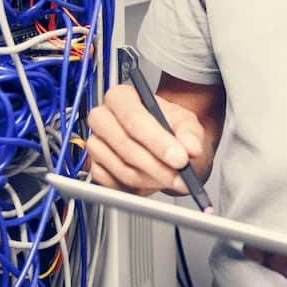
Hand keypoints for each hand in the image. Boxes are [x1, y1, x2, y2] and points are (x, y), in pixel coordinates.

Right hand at [85, 83, 212, 196]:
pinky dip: (137, 189)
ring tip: (171, 178)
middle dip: (157, 166)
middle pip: (125, 145)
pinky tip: (152, 180)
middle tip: (181, 177)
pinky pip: (114, 185)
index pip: (134, 119)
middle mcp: (103, 118)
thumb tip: (191, 147)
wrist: (163, 144)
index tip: (180, 158)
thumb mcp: (187, 123)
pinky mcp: (95, 168)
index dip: (158, 141)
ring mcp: (96, 144)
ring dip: (151, 179)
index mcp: (121, 97)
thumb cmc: (169, 127)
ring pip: (122, 169)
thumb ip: (191, 134)